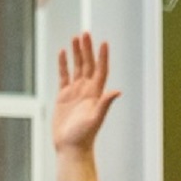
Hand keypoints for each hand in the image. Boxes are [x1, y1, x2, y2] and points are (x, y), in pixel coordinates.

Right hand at [52, 32, 119, 180]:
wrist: (71, 148)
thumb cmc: (84, 136)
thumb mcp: (95, 119)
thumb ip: (105, 104)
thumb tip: (117, 91)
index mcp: (96, 94)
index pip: (100, 70)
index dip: (102, 57)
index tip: (103, 43)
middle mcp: (87, 90)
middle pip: (88, 64)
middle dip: (87, 49)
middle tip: (85, 33)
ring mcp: (75, 92)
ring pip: (76, 67)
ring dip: (76, 53)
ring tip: (75, 38)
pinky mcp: (63, 97)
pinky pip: (64, 76)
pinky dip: (63, 64)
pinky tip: (63, 53)